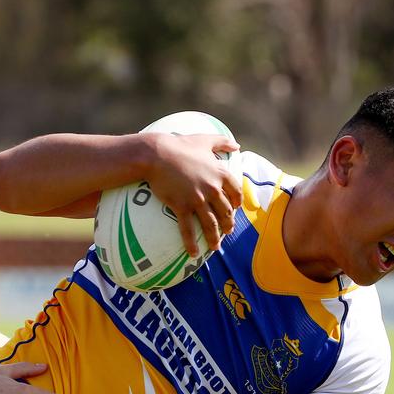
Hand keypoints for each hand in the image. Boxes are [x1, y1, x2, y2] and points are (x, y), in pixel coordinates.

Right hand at [147, 132, 241, 256]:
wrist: (156, 154)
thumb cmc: (179, 145)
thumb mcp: (204, 140)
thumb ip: (222, 142)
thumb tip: (237, 145)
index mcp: (220, 173)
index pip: (235, 192)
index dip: (237, 203)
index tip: (234, 209)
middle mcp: (212, 189)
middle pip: (225, 212)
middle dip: (228, 224)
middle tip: (227, 231)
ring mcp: (197, 199)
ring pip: (210, 224)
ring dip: (215, 237)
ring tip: (216, 247)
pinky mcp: (181, 207)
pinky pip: (188, 229)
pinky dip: (191, 243)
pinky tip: (193, 253)